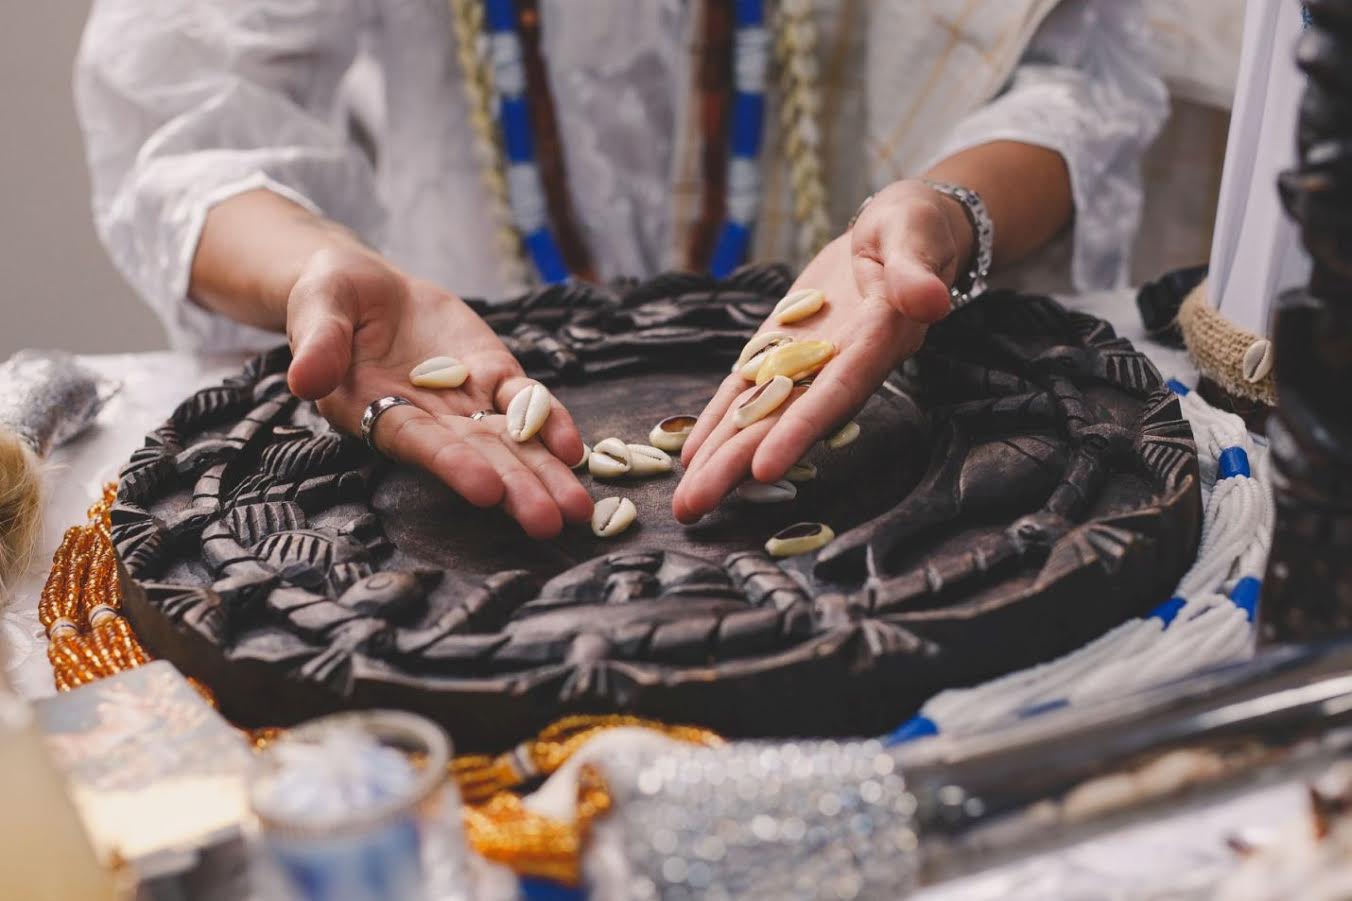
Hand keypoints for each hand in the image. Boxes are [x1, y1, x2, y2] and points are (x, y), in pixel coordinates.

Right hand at [284, 248, 592, 538]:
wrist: (365, 285)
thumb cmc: (329, 300)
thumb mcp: (316, 307)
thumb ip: (318, 342)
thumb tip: (302, 378)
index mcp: (372, 410)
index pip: (418, 443)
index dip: (452, 466)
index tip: (486, 491)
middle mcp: (424, 418)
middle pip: (476, 456)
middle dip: (514, 489)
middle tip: (551, 523)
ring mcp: (463, 400)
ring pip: (510, 442)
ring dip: (544, 475)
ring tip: (577, 510)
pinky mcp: (493, 375)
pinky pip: (527, 403)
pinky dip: (552, 424)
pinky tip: (574, 450)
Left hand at [672, 180, 968, 522]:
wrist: (899, 233)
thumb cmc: (914, 229)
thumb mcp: (917, 236)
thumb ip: (918, 271)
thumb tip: (929, 301)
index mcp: (877, 341)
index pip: (836, 391)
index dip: (801, 430)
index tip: (764, 469)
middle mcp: (840, 366)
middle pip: (785, 421)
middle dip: (738, 465)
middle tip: (694, 508)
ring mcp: (807, 364)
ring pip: (760, 416)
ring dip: (721, 459)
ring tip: (686, 502)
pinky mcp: (782, 351)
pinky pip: (747, 392)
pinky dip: (720, 422)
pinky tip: (693, 457)